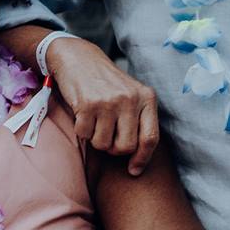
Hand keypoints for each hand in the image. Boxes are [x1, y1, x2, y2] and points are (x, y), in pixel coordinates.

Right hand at [45, 36, 157, 175]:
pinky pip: (85, 135)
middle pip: (126, 147)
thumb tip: (138, 159)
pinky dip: (82, 130)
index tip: (133, 170)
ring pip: (103, 144)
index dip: (142, 159)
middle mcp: (130, 100)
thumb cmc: (106, 83)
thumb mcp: (131, 95)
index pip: (150, 138)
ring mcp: (109, 102)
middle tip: (107, 137)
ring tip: (95, 121)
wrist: (79, 58)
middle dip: (114, 149)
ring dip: (96, 139)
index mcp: (146, 98)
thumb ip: (139, 120)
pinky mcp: (87, 104)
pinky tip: (83, 115)